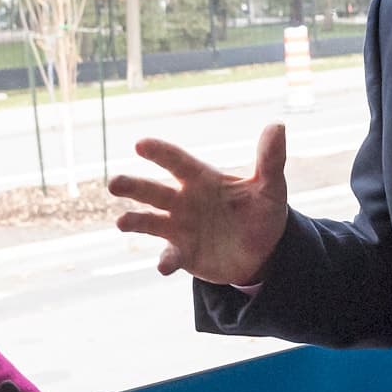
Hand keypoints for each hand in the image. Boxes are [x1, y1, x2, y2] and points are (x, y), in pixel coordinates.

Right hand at [108, 125, 289, 283]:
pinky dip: (166, 260)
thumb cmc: (262, 212)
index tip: (140, 144)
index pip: (177, 161)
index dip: (159, 152)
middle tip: (114, 183)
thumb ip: (270, 159)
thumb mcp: (270, 187)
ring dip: (135, 221)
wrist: (263, 251)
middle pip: (153, 190)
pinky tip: (163, 266)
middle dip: (133, 186)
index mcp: (201, 179)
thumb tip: (277, 125)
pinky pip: (170, 255)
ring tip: (122, 222)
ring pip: (150, 222)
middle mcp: (183, 201)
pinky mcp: (183, 253)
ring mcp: (180, 228)